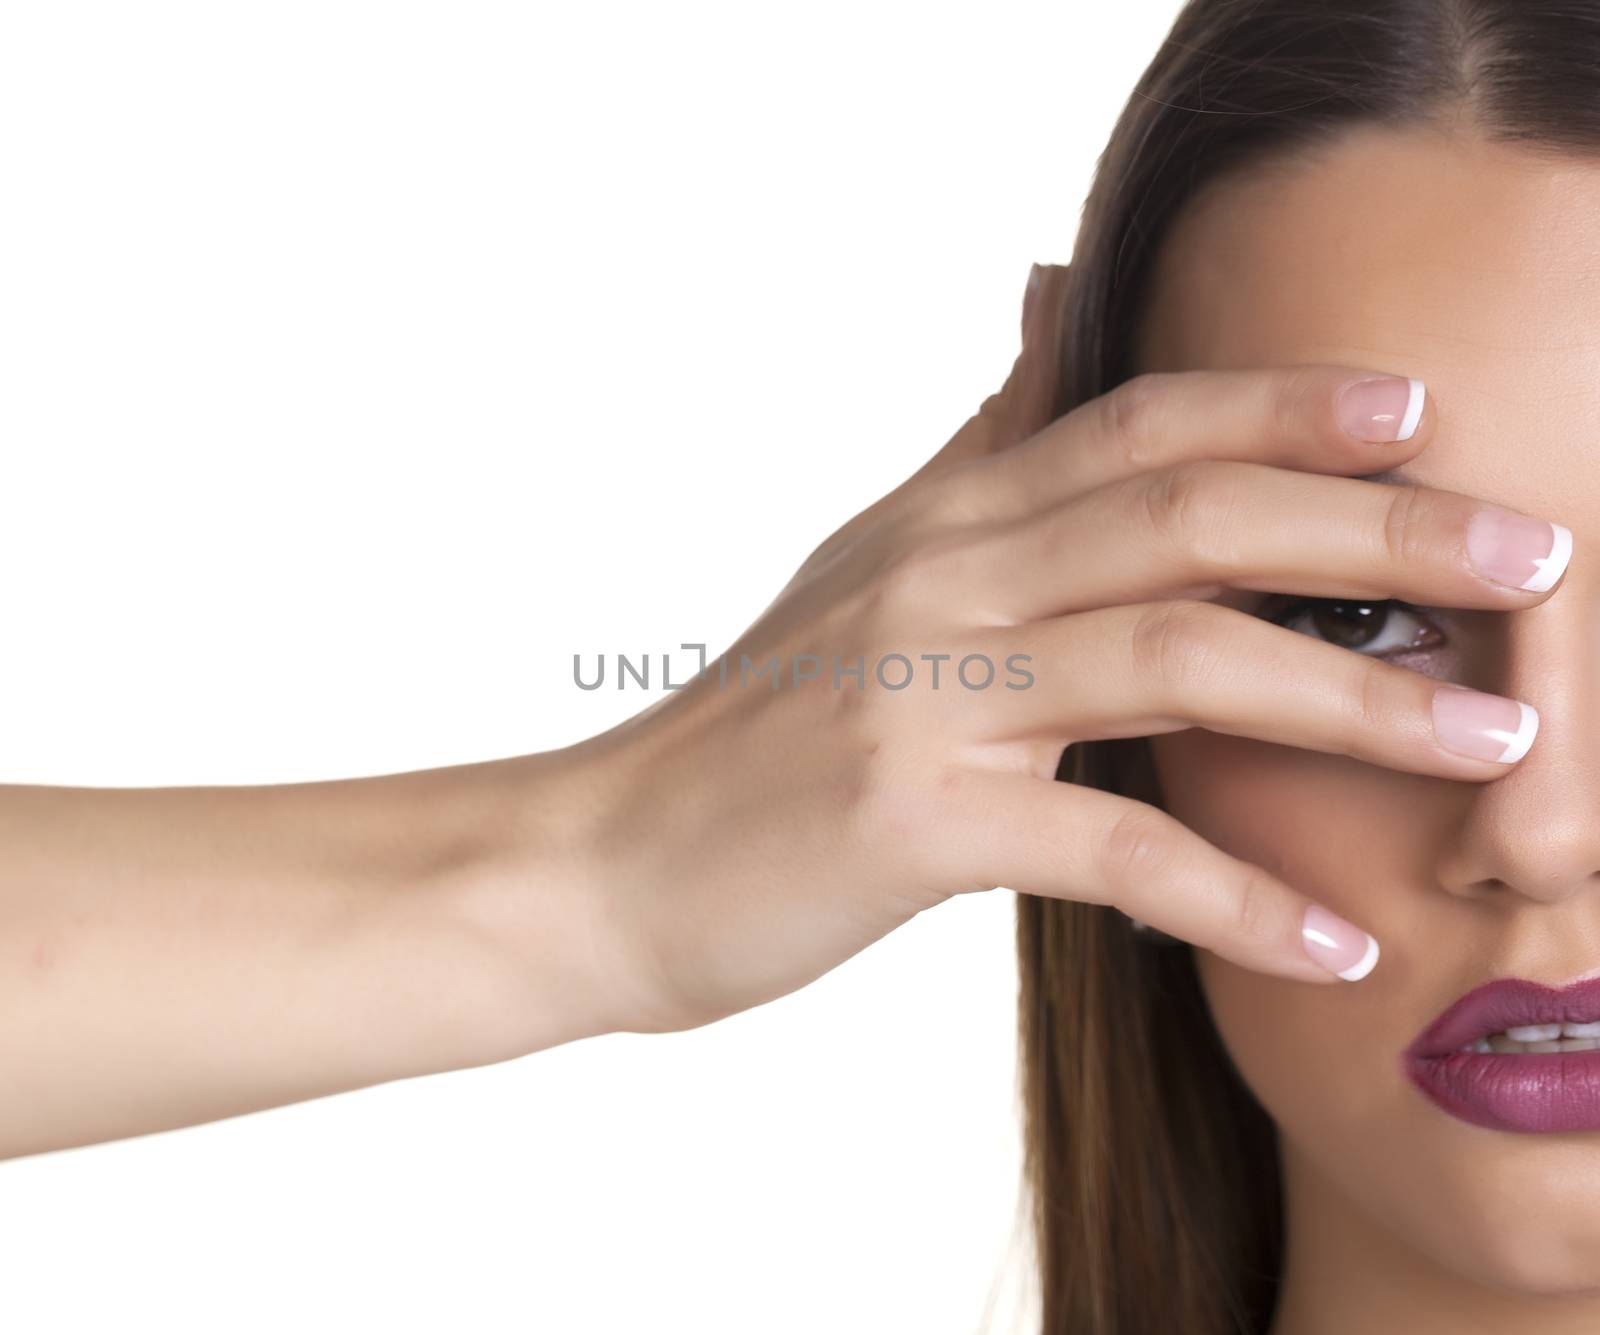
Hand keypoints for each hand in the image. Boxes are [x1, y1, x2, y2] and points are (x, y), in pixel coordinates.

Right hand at [553, 262, 1570, 1034]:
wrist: (600, 862)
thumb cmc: (750, 733)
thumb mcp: (866, 562)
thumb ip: (976, 441)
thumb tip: (1045, 300)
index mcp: (942, 520)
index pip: (1137, 427)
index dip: (1283, 406)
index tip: (1422, 415)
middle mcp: (937, 581)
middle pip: (1187, 518)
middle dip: (1374, 530)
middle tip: (1532, 557)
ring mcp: (919, 697)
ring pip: (1171, 659)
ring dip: (1351, 701)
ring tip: (1495, 741)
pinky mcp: (907, 824)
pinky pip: (1109, 847)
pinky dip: (1235, 895)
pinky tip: (1336, 943)